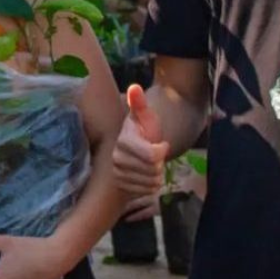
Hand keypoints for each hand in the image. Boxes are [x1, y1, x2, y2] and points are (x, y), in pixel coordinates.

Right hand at [112, 85, 167, 208]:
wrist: (135, 149)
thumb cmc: (143, 130)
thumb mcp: (145, 116)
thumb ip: (140, 103)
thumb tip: (134, 87)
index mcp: (124, 139)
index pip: (152, 155)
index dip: (162, 151)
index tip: (162, 144)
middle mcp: (117, 157)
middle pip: (152, 170)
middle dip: (160, 164)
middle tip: (155, 156)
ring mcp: (118, 173)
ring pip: (151, 182)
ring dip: (157, 175)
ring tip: (151, 165)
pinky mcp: (122, 186)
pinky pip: (147, 191)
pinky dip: (152, 185)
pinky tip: (147, 175)